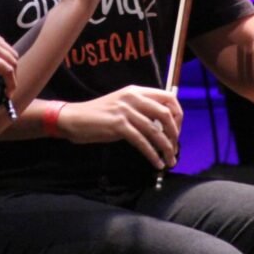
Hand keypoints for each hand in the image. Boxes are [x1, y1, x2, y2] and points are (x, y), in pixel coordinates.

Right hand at [53, 85, 181, 169]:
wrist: (74, 118)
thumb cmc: (98, 115)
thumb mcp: (122, 104)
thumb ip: (141, 109)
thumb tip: (162, 124)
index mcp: (136, 91)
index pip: (168, 97)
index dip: (178, 114)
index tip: (177, 130)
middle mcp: (133, 98)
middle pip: (166, 114)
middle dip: (175, 133)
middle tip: (175, 147)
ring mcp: (125, 111)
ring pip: (156, 131)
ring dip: (166, 148)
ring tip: (170, 161)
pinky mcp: (118, 126)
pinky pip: (142, 142)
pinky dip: (152, 154)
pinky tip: (156, 162)